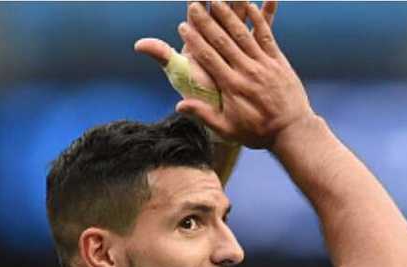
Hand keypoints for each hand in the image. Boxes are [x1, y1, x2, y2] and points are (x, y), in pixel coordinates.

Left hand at [134, 2, 257, 108]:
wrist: (227, 116)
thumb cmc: (202, 96)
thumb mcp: (182, 74)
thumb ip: (164, 58)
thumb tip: (139, 45)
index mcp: (198, 43)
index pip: (195, 15)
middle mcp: (216, 40)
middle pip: (219, 10)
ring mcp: (236, 42)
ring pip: (240, 15)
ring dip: (242, 0)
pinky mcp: (253, 48)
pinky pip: (262, 28)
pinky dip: (267, 12)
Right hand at [176, 0, 314, 148]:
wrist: (292, 132)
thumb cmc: (258, 133)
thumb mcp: (228, 129)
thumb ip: (204, 115)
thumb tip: (179, 107)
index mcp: (231, 86)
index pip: (208, 58)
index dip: (194, 41)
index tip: (183, 27)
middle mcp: (247, 71)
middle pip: (222, 41)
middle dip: (206, 21)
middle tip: (194, 6)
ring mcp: (264, 64)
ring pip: (243, 34)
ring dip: (229, 15)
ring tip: (217, 0)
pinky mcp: (278, 62)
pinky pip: (267, 36)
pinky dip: (259, 19)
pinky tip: (251, 5)